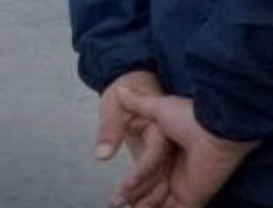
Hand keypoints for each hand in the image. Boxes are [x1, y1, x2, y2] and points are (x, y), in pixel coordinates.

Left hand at [95, 71, 174, 207]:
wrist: (138, 77)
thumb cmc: (130, 85)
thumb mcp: (114, 106)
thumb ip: (110, 129)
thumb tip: (102, 154)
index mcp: (162, 124)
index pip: (157, 152)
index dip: (143, 170)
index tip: (127, 186)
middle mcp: (170, 138)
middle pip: (165, 170)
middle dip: (146, 192)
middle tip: (122, 203)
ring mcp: (168, 147)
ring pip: (164, 177)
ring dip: (147, 195)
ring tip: (128, 206)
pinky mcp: (161, 153)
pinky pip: (159, 176)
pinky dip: (149, 190)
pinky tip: (137, 203)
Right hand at [115, 93, 257, 207]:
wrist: (217, 128)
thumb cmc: (192, 117)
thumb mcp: (159, 107)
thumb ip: (139, 103)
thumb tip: (121, 90)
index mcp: (171, 153)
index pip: (147, 175)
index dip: (131, 184)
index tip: (114, 194)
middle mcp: (179, 170)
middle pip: (151, 192)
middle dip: (131, 198)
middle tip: (114, 202)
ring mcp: (188, 185)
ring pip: (159, 204)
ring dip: (141, 205)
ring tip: (119, 205)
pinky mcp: (194, 196)